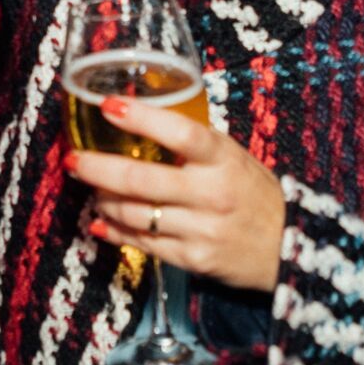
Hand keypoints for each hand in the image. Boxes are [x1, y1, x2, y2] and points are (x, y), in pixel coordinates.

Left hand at [67, 95, 285, 293]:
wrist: (290, 248)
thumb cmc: (254, 193)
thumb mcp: (234, 157)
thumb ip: (195, 143)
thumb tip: (139, 118)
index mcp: (224, 160)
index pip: (181, 133)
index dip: (142, 118)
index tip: (108, 105)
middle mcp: (212, 194)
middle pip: (142, 179)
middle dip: (97, 168)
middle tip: (73, 160)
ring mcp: (202, 229)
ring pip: (135, 213)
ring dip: (103, 200)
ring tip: (91, 190)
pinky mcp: (194, 259)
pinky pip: (143, 244)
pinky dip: (115, 231)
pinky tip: (100, 223)